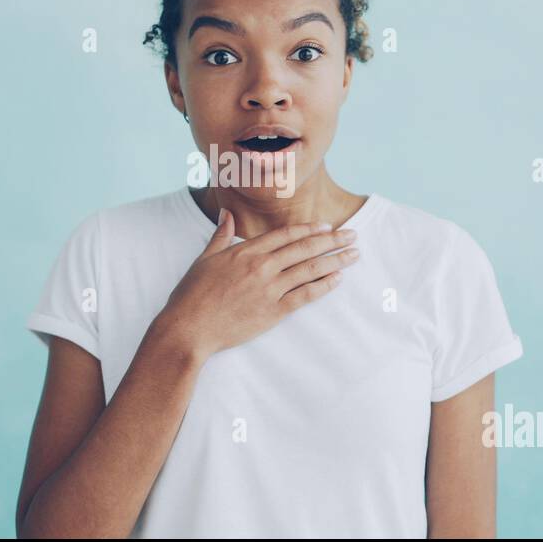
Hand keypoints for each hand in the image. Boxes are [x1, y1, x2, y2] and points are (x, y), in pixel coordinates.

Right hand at [151, 208, 359, 360]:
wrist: (188, 328)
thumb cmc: (191, 295)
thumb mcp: (204, 259)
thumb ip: (220, 235)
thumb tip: (226, 213)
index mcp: (245, 251)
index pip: (285, 234)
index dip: (308, 229)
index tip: (326, 226)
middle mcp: (261, 266)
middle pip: (304, 248)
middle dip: (332, 240)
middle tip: (352, 235)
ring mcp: (268, 289)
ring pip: (309, 269)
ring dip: (335, 260)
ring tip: (354, 255)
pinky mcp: (273, 312)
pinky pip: (305, 295)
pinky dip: (323, 286)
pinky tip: (338, 279)